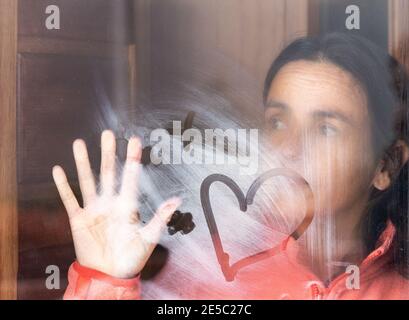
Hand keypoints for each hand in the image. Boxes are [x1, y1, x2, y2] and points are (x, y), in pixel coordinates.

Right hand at [52, 130, 180, 278]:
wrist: (110, 275)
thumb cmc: (131, 258)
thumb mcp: (149, 237)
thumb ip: (160, 217)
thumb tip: (177, 200)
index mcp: (127, 206)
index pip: (130, 177)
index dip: (132, 159)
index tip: (134, 141)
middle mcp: (110, 203)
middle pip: (108, 173)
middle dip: (108, 153)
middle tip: (108, 134)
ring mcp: (94, 210)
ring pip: (87, 181)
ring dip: (83, 163)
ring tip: (79, 144)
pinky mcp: (79, 220)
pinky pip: (69, 200)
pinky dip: (63, 186)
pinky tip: (58, 171)